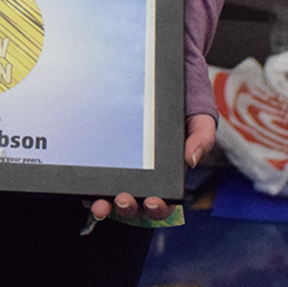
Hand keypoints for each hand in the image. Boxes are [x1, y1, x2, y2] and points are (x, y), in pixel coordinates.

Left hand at [89, 114, 215, 223]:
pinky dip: (91, 186)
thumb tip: (190, 160)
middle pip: (136, 204)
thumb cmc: (185, 102)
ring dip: (107, 205)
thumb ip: (202, 138)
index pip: (164, 201)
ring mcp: (124, 168)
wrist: (164, 78)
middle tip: (124, 199)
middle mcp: (145, 176)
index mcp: (168, 174)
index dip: (158, 208)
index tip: (152, 201)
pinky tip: (86, 186)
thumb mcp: (199, 118)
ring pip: (113, 196)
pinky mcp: (107, 155)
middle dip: (128, 208)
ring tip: (101, 204)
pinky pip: (97, 175)